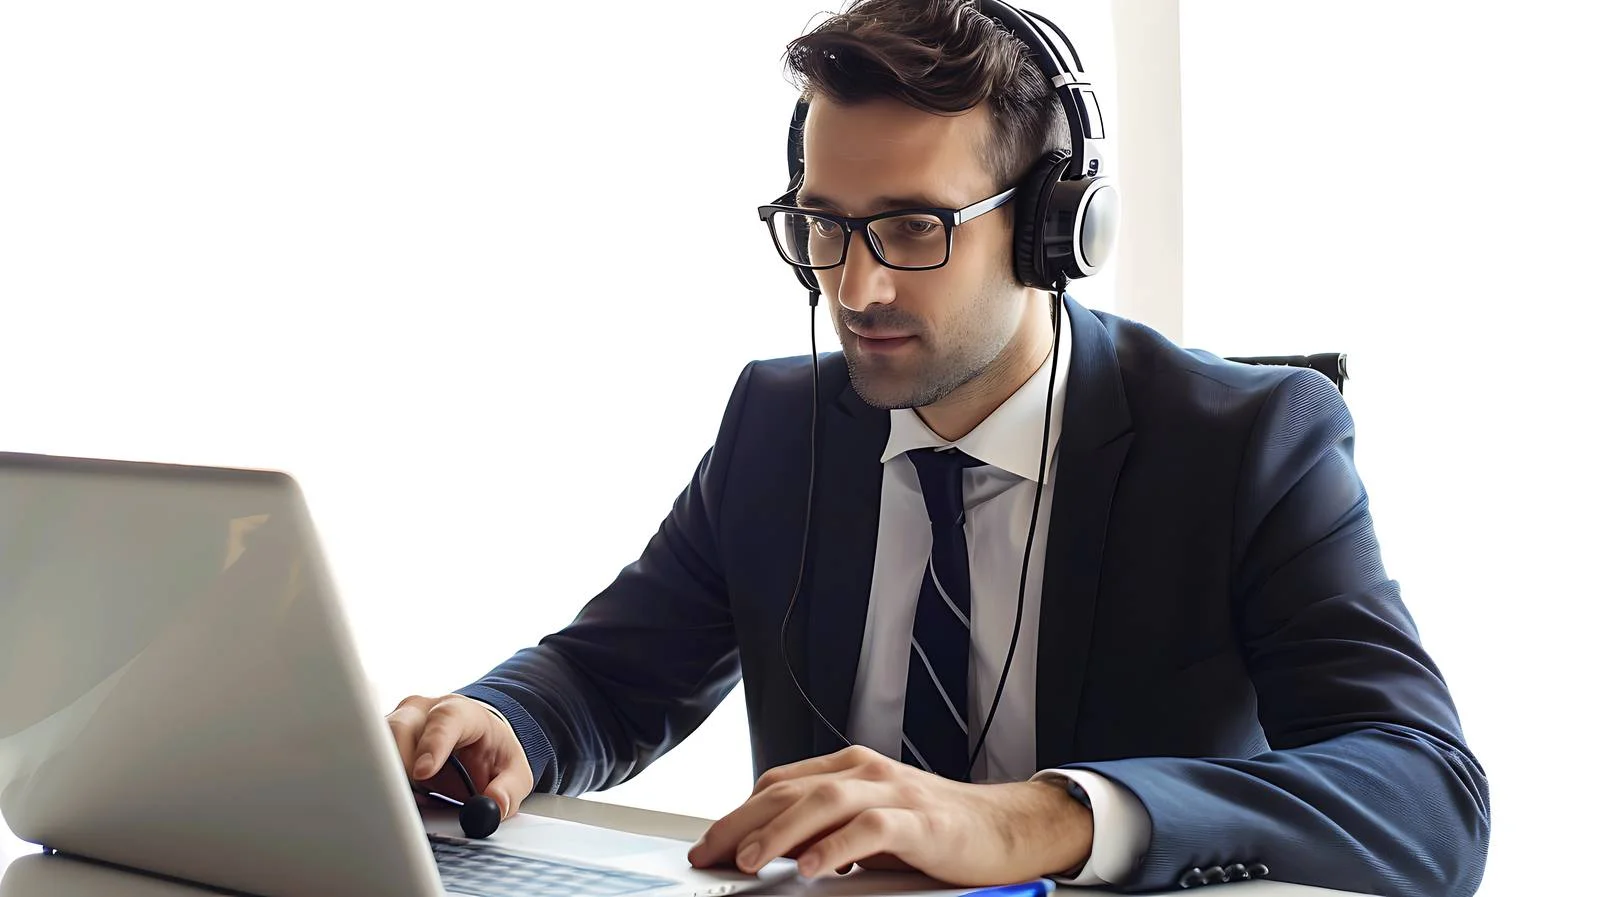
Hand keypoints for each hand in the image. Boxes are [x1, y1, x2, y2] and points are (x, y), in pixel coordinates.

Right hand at [386, 694, 533, 821]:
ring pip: (376, 746)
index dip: (432, 745)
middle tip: (403, 799)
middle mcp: (422, 713)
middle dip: (397, 765)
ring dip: (387, 779)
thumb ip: (508, 788)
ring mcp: (397, 725)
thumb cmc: (490, 751)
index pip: (443, 720)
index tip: (424, 773)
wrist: (475, 740)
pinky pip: (369, 763)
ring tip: (408, 803)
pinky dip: (379, 786)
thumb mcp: (512, 770)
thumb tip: (495, 806)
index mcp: (459, 711)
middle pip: (398, 728)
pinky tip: (396, 801)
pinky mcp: (380, 744)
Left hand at [686, 745, 1091, 885]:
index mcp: (850, 768)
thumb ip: (826, 830)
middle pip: (790, 790)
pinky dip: (837, 847)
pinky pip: (871, 829)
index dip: (739, 812)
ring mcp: (894, 792)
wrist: (1006, 830)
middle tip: (711, 854)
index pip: (779, 783)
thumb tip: (772, 851)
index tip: (708, 844)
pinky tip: (813, 869)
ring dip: (781, 832)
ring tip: (751, 861)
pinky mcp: (921, 820)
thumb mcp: (870, 826)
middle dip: (744, 823)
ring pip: (823, 802)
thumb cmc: (936, 829)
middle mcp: (867, 771)